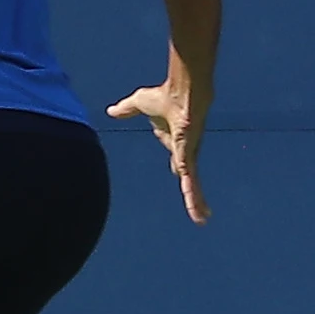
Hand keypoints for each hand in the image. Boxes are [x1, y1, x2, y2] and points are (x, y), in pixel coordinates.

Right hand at [107, 80, 210, 224]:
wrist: (182, 93)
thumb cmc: (165, 96)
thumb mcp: (139, 104)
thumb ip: (127, 110)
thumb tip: (111, 111)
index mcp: (176, 142)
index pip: (180, 161)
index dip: (181, 169)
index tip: (182, 176)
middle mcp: (186, 152)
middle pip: (190, 178)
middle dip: (195, 194)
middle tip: (202, 211)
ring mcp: (189, 156)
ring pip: (192, 185)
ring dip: (197, 203)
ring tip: (203, 220)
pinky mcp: (189, 159)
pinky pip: (191, 182)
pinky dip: (194, 197)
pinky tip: (199, 212)